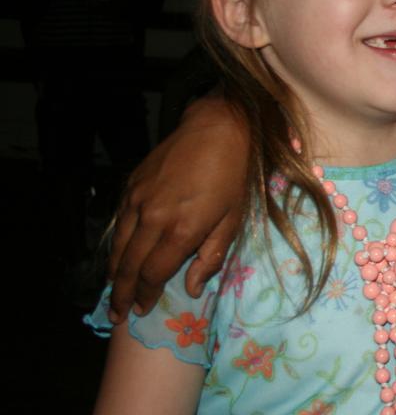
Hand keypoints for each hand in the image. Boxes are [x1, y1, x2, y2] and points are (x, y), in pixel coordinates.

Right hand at [107, 96, 248, 322]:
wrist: (217, 129)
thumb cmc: (234, 176)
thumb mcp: (234, 219)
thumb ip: (211, 256)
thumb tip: (191, 287)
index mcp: (181, 229)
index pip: (153, 273)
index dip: (145, 295)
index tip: (141, 310)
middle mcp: (153, 217)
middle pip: (128, 265)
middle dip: (121, 293)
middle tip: (116, 314)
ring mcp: (137, 200)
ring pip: (118, 246)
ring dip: (113, 273)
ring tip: (113, 293)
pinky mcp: (131, 186)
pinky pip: (119, 223)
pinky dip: (115, 245)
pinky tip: (117, 257)